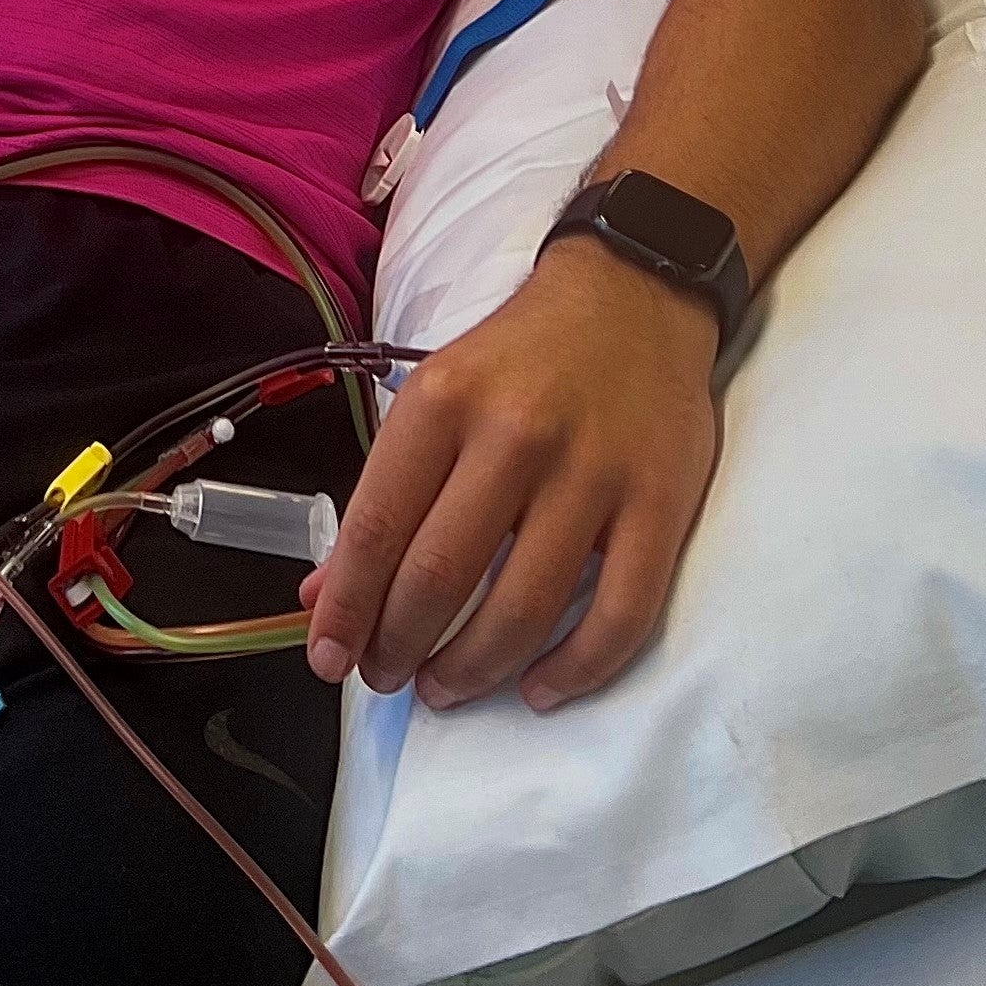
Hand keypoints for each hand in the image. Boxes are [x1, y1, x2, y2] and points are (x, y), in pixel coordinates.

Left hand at [301, 241, 721, 711]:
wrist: (633, 297)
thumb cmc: (521, 358)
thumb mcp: (436, 397)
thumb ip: (385, 494)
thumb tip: (325, 593)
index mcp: (444, 401)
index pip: (377, 527)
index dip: (346, 608)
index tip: (329, 659)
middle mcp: (514, 435)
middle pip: (441, 576)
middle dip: (399, 647)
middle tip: (387, 677)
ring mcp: (593, 472)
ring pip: (523, 608)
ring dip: (474, 669)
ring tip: (446, 686)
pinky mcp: (660, 504)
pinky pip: (619, 615)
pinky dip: (574, 670)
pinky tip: (538, 688)